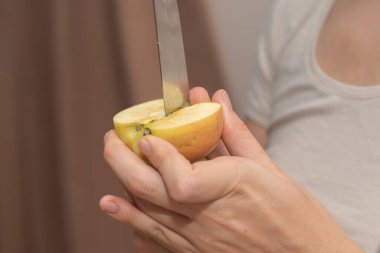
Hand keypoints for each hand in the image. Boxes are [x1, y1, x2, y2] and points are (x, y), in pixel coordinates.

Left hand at [100, 88, 362, 252]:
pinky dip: (129, 219)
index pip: (181, 179)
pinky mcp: (193, 252)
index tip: (148, 135)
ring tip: (114, 156)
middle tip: (115, 137)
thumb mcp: (268, 168)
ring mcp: (198, 240)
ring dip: (121, 182)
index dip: (159, 155)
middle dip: (122, 160)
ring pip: (145, 214)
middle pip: (150, 192)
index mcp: (233, 190)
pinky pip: (152, 238)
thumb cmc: (292, 214)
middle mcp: (209, 218)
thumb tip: (214, 101)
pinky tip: (112, 205)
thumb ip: (234, 133)